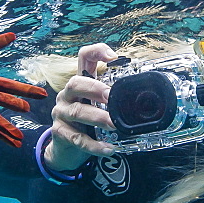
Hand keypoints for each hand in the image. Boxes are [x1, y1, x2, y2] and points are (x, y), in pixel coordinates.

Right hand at [43, 43, 117, 170]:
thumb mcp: (98, 106)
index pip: (84, 58)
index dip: (96, 52)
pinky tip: (108, 148)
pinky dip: (94, 145)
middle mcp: (67, 95)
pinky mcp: (60, 133)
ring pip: (77, 112)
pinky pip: (78, 139)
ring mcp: (61, 113)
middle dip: (95, 88)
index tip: (114, 57)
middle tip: (111, 97)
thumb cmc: (87, 124)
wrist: (67, 150)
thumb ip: (113, 99)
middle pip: (75, 83)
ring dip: (98, 118)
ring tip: (114, 125)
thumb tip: (144, 98)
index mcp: (80, 84)